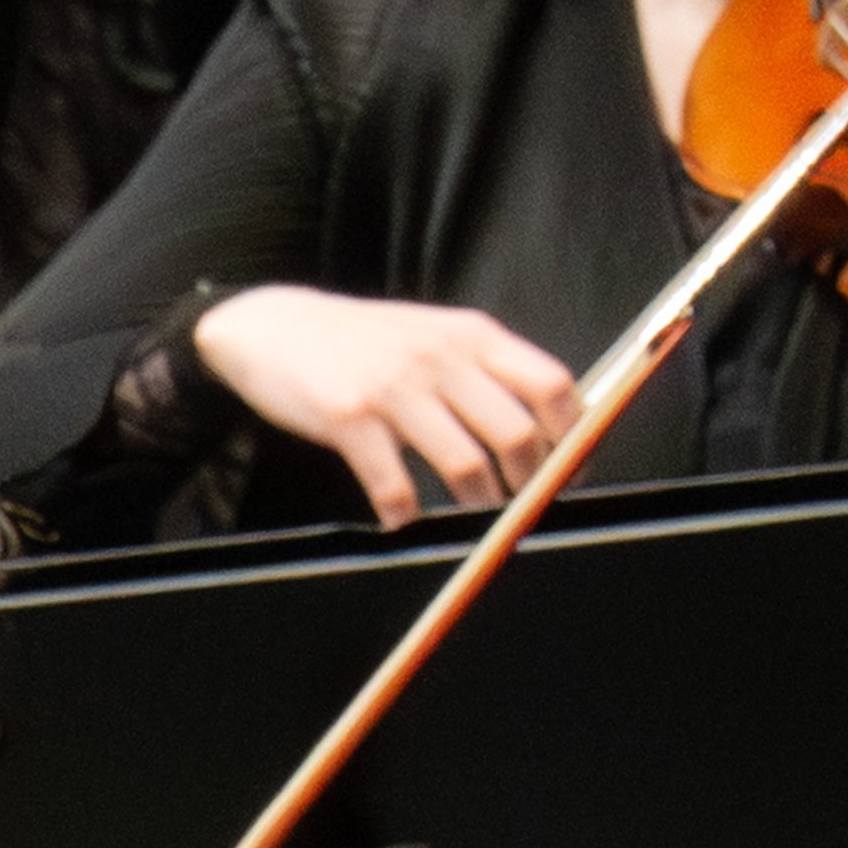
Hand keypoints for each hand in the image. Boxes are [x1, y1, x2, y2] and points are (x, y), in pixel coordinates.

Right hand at [189, 288, 574, 532]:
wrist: (277, 326)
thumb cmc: (363, 343)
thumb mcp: (433, 334)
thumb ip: (481, 369)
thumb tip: (539, 422)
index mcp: (472, 335)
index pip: (550, 384)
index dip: (570, 437)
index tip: (567, 470)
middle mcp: (441, 357)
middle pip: (515, 431)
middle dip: (529, 483)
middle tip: (522, 506)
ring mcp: (395, 387)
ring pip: (465, 463)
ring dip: (478, 506)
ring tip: (474, 520)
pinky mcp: (351, 418)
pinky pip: (394, 484)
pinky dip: (405, 514)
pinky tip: (402, 518)